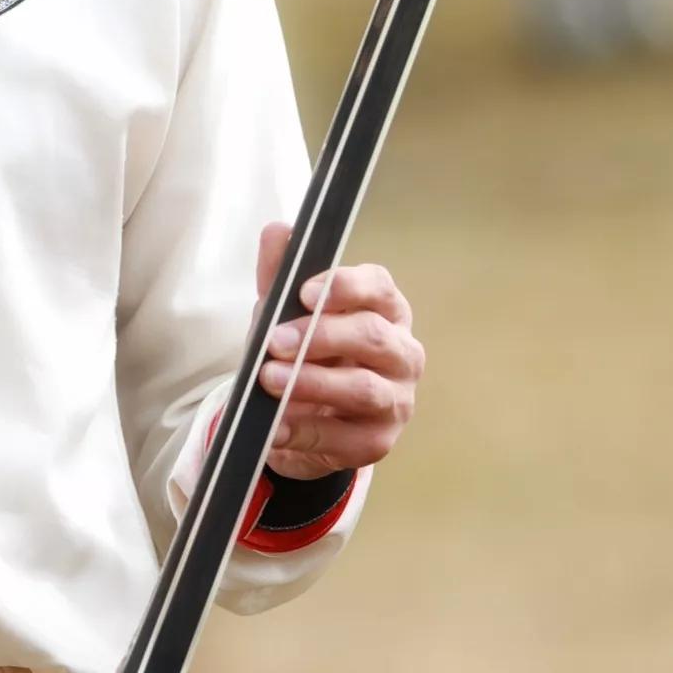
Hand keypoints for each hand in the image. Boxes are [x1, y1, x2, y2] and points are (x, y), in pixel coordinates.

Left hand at [252, 221, 425, 482]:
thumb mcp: (286, 314)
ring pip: (364, 389)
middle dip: (321, 336)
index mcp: (385, 310)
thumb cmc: (305, 355)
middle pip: (374, 336)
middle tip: (275, 342)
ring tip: (271, 380)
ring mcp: (396, 399)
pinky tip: (276, 427)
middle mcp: (402, 352)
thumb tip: (277, 231)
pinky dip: (306, 431)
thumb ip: (281, 276)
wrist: (299, 422)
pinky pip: (346, 438)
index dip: (345, 286)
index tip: (304, 292)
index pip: (379, 287)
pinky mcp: (378, 441)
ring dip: (313, 383)